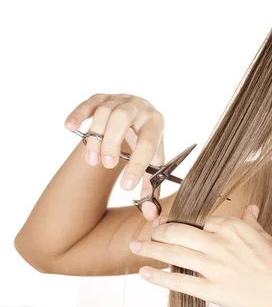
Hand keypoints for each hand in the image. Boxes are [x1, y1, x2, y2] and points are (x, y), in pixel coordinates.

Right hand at [64, 93, 165, 220]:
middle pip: (122, 119)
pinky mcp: (101, 97)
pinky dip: (78, 114)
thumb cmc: (146, 145)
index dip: (138, 165)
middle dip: (112, 143)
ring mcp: (119, 100)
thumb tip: (151, 217)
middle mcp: (140, 107)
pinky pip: (89, 102)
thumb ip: (151, 189)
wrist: (139, 118)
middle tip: (106, 166)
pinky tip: (70, 127)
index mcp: (156, 123)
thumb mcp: (152, 164)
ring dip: (95, 137)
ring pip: (104, 112)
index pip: (148, 142)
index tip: (126, 187)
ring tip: (92, 160)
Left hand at [128, 205, 271, 306]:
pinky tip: (144, 272)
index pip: (202, 220)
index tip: (173, 223)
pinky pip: (180, 281)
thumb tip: (250, 211)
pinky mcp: (213, 290)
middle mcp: (222, 243)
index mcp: (236, 228)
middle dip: (160, 230)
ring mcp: (216, 267)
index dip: (185, 222)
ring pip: (175, 254)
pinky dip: (158, 277)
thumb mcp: (270, 240)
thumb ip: (253, 225)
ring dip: (151, 249)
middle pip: (180, 232)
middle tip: (148, 231)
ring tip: (135, 247)